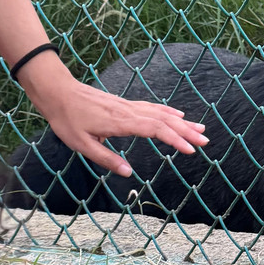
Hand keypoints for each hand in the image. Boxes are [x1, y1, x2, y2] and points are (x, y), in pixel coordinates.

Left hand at [20, 53, 207, 177]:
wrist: (58, 91)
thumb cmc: (67, 119)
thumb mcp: (81, 145)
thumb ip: (106, 159)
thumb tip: (128, 173)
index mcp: (120, 122)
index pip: (155, 130)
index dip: (174, 140)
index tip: (190, 150)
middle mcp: (129, 112)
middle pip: (164, 121)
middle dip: (186, 132)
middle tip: (205, 142)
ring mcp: (129, 106)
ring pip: (161, 113)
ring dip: (182, 122)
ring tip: (200, 130)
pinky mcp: (126, 104)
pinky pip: (153, 108)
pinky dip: (169, 112)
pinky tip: (178, 116)